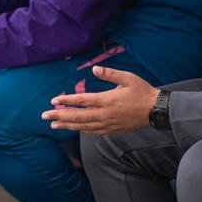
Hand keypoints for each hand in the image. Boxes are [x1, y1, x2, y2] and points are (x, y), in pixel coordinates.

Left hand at [41, 66, 157, 134]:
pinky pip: (93, 132)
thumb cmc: (142, 92)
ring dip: (67, 125)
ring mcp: (108, 124)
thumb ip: (110, 74)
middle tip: (44, 116)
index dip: (66, 101)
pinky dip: (81, 130)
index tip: (54, 101)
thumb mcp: (128, 78)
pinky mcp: (112, 130)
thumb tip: (94, 69)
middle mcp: (105, 114)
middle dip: (59, 116)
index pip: (81, 101)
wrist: (156, 111)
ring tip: (54, 125)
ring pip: (83, 126)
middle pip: (77, 116)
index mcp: (107, 100)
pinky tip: (75, 128)